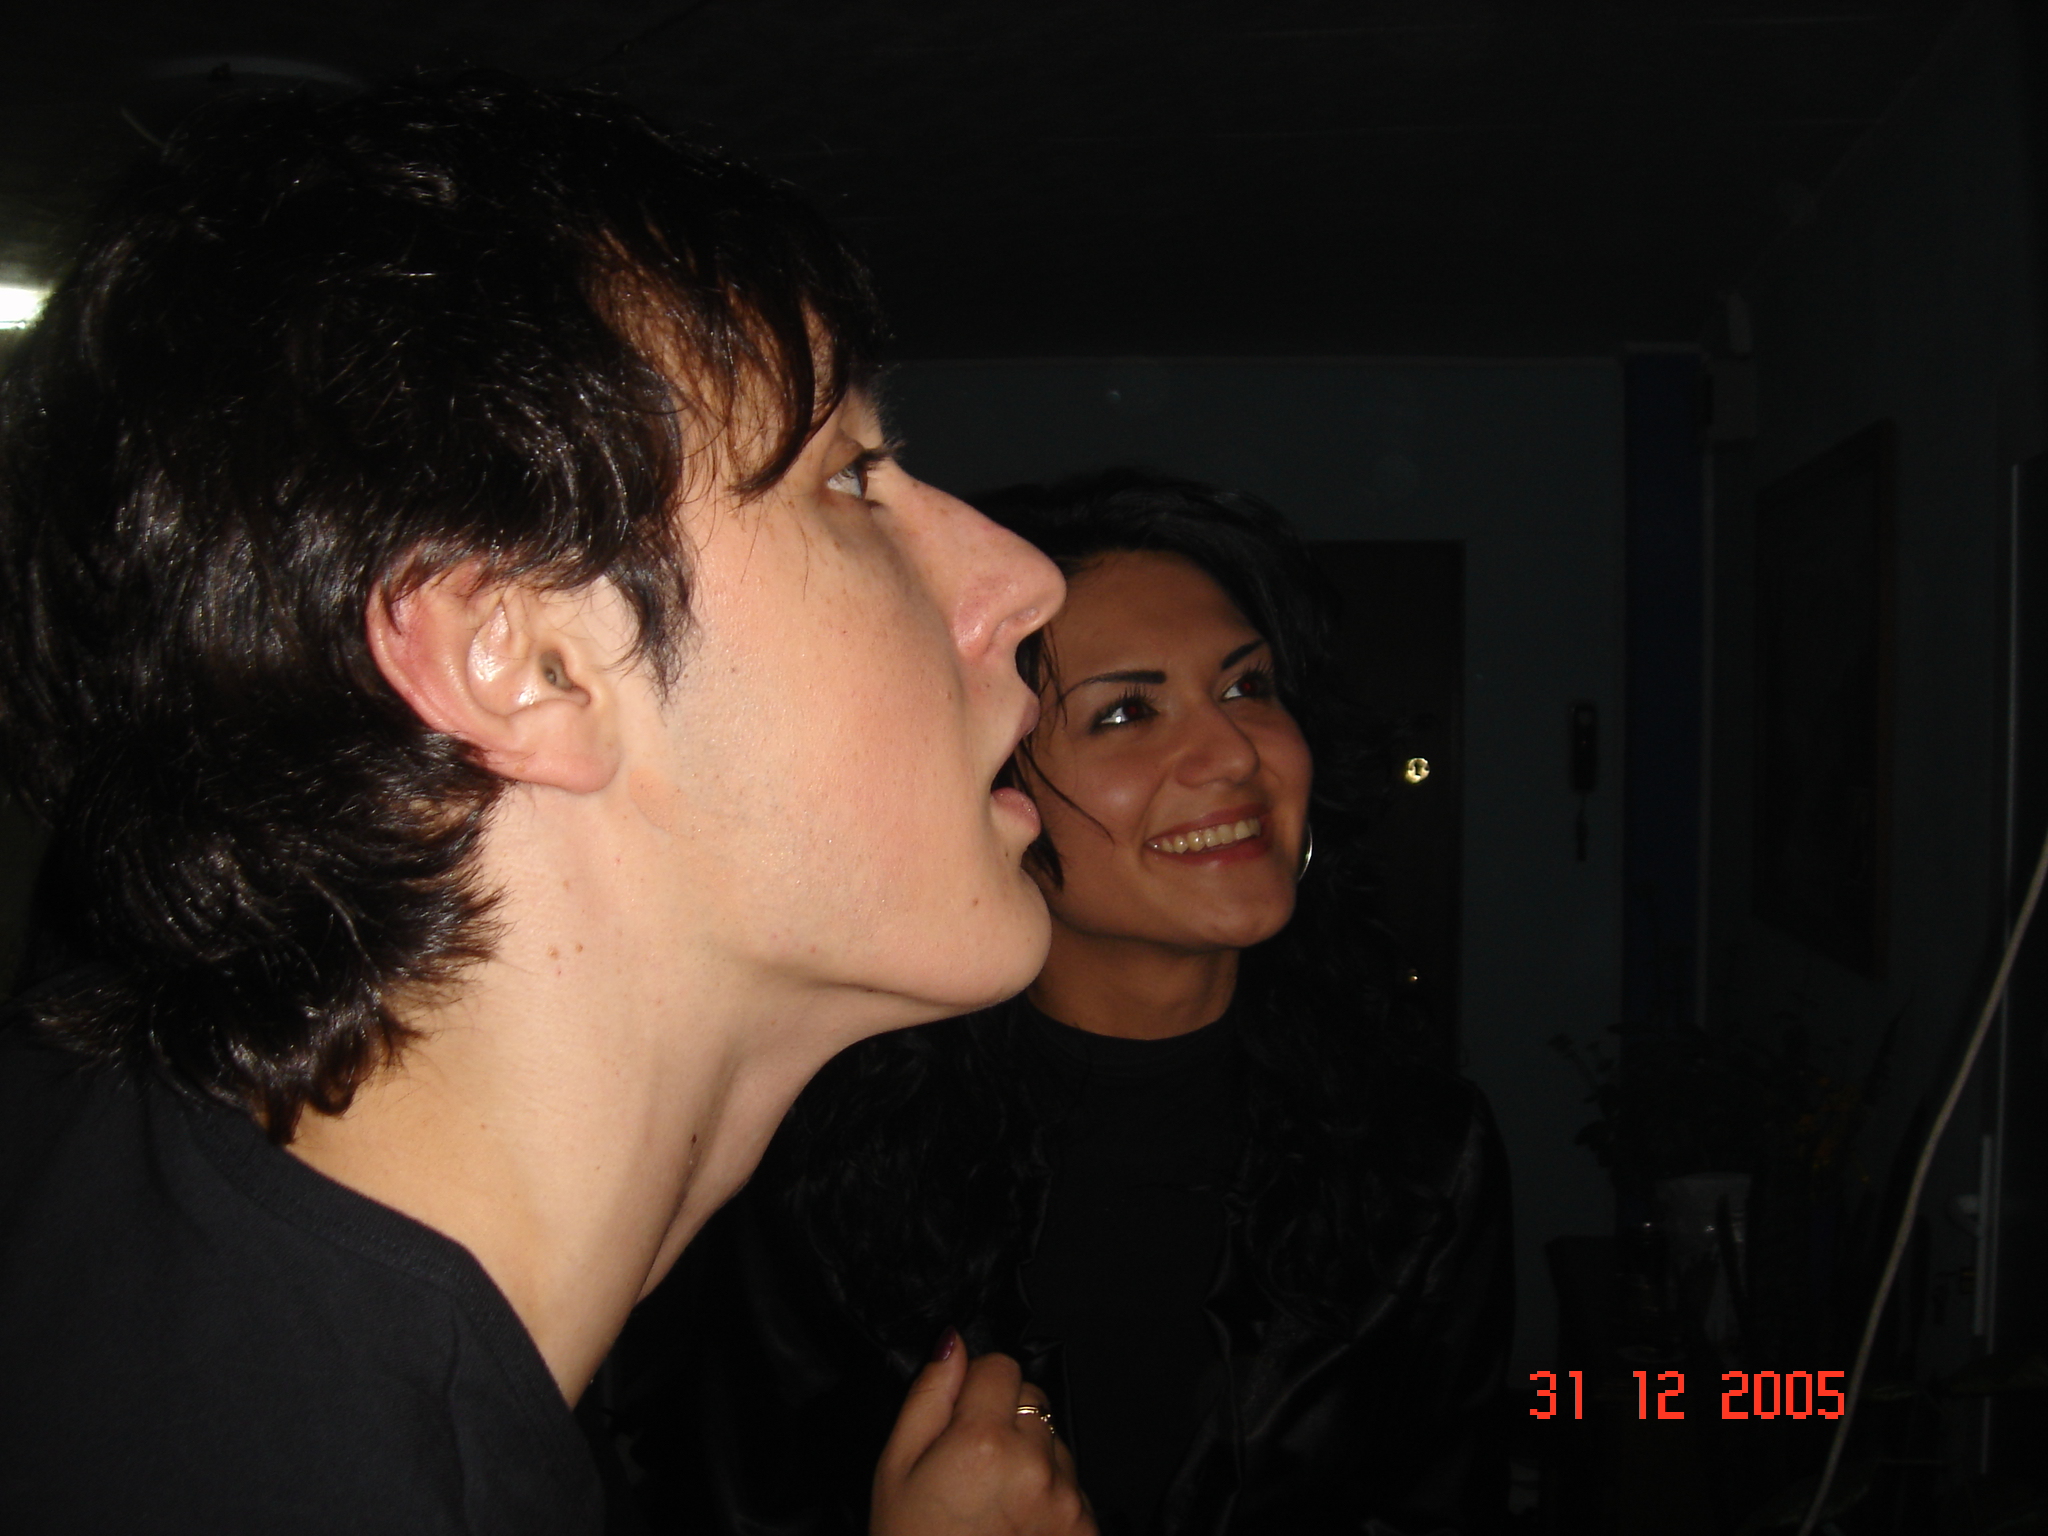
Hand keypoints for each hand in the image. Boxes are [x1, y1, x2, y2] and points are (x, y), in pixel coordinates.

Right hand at [871, 1331, 1095, 1535]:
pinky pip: (1073, 1485)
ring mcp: (1066, 1500)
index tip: (960, 1422)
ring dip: (1032, 1458)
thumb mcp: (897, 1468)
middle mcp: (1035, 1464)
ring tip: (994, 1504)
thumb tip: (954, 1341)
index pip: (1001, 1365)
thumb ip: (929, 1396)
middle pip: (1033, 1400)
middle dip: (1006, 1420)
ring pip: (1055, 1442)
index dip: (975, 1389)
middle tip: (973, 1469)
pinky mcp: (1085, 1529)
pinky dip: (1051, 1497)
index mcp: (982, 1440)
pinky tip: (1017, 1527)